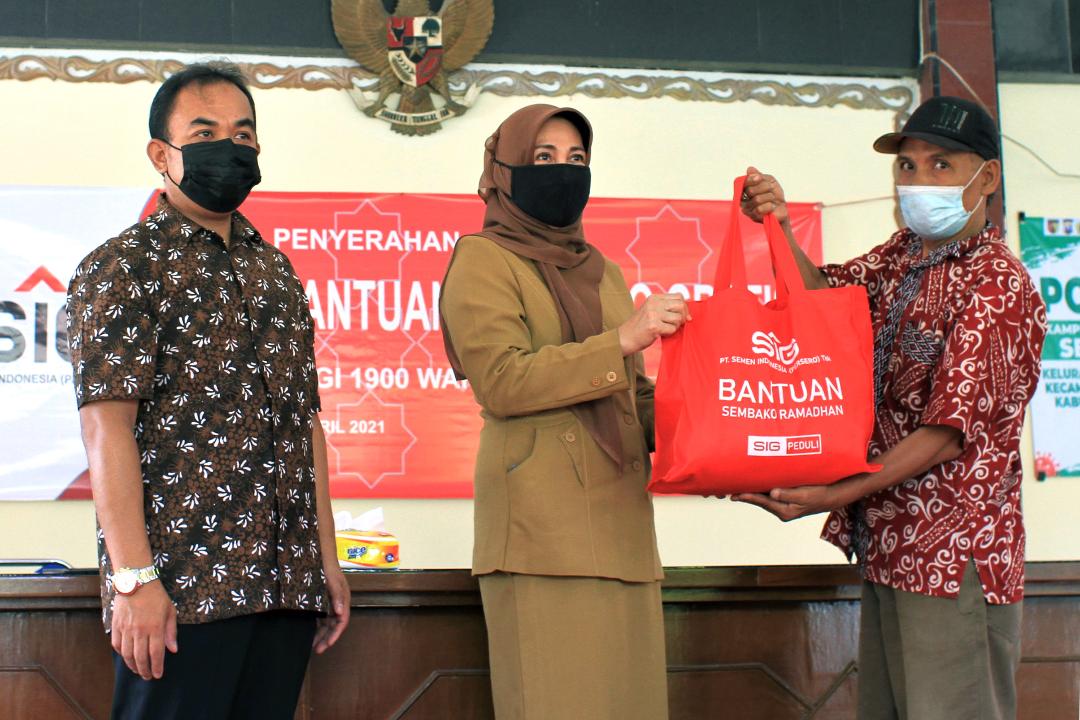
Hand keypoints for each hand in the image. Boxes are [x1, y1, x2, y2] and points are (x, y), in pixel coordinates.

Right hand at [111, 581, 177, 679]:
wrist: (136, 581)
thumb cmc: (156, 596)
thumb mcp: (170, 611)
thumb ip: (171, 632)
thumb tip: (173, 650)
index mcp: (155, 627)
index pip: (156, 653)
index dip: (157, 666)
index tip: (158, 675)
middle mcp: (139, 631)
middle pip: (141, 657)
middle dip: (145, 670)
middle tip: (148, 676)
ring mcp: (126, 629)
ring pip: (127, 654)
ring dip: (133, 666)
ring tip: (138, 671)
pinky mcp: (116, 626)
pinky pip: (116, 645)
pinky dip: (121, 654)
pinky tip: (127, 658)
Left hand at [313, 563, 349, 653]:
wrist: (319, 554)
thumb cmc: (327, 566)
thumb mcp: (333, 580)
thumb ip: (337, 595)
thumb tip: (340, 613)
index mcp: (343, 599)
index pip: (341, 622)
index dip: (335, 635)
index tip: (327, 645)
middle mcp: (338, 603)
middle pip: (334, 625)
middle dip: (327, 638)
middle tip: (317, 650)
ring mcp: (330, 602)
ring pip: (327, 623)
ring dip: (321, 634)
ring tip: (311, 645)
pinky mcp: (322, 601)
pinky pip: (321, 617)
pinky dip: (316, 626)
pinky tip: (308, 632)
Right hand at [618, 292, 689, 354]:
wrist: (624, 338)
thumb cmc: (640, 327)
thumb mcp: (652, 311)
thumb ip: (667, 309)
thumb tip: (689, 316)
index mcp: (654, 298)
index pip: (679, 296)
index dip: (684, 307)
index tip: (682, 316)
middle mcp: (653, 303)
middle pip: (681, 305)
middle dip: (683, 316)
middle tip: (677, 324)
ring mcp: (653, 314)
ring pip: (678, 318)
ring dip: (676, 326)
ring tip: (666, 329)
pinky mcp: (653, 326)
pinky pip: (672, 329)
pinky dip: (670, 333)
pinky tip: (661, 334)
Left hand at [732, 479, 860, 521]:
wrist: (835, 495)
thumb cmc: (822, 493)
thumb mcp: (806, 494)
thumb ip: (789, 494)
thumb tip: (772, 493)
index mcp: (785, 511)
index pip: (762, 502)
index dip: (748, 497)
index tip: (735, 494)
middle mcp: (782, 510)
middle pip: (760, 501)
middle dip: (745, 494)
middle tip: (728, 490)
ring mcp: (785, 505)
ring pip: (764, 497)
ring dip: (752, 491)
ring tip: (737, 486)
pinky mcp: (788, 499)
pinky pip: (770, 493)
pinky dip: (762, 488)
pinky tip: (755, 482)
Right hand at [740, 166, 789, 226]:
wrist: (782, 208)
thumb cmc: (774, 195)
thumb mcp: (769, 181)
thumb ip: (759, 175)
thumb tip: (749, 169)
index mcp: (744, 191)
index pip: (741, 183)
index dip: (750, 179)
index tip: (760, 177)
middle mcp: (743, 201)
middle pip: (750, 190)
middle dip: (764, 187)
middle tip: (770, 189)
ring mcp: (748, 210)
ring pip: (757, 199)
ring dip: (769, 197)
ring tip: (772, 199)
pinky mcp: (754, 217)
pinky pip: (760, 208)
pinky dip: (769, 206)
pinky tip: (771, 207)